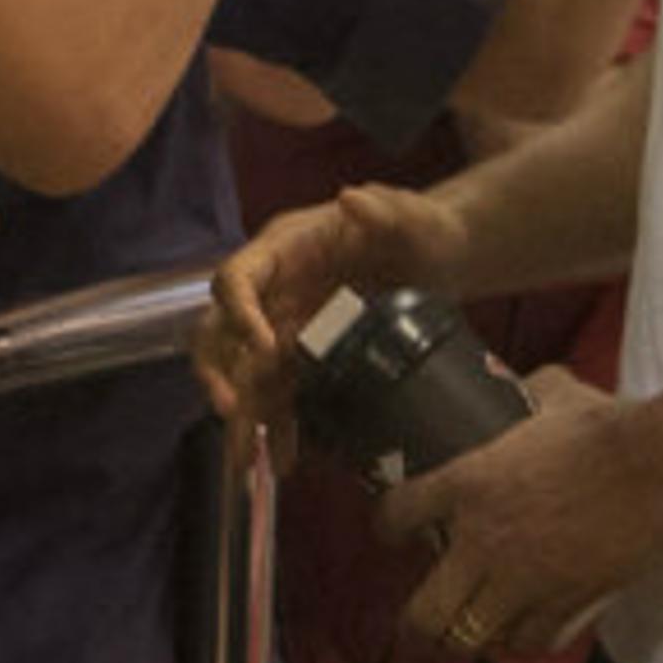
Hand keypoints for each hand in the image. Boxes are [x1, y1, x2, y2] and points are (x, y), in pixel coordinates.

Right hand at [198, 182, 471, 460]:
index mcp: (286, 250)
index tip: (263, 347)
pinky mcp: (309, 361)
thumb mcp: (415, 217)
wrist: (444, 263)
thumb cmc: (424, 230)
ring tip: (246, 464)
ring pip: (246, 374)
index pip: (239, 276)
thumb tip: (350, 199)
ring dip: (243, 416)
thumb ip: (388, 208)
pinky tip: (285, 463)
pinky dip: (280, 429)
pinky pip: (282, 397)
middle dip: (219, 371)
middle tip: (232, 411)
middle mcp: (275, 292)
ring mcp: (288, 329)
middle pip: (222, 330)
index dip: (239, 312)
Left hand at [383, 367, 662, 656]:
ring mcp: (524, 581)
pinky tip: (520, 632)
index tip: (392, 534)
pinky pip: (530, 643)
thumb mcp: (550, 394)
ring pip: (473, 638)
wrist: (660, 466)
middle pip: (426, 612)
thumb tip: (518, 384)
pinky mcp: (568, 605)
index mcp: (468, 484)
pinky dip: (521, 642)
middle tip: (420, 618)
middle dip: (417, 622)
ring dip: (468, 636)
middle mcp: (483, 542)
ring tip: (469, 629)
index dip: (386, 527)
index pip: (397, 515)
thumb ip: (522, 393)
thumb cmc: (605, 425)